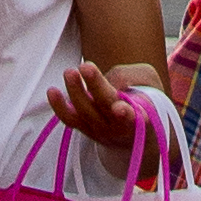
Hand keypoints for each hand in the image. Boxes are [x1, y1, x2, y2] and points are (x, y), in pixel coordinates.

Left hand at [48, 55, 171, 149]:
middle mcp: (118, 127)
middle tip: (85, 67)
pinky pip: (70, 119)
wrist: (134, 133)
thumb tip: (108, 80)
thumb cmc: (144, 99)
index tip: (120, 108)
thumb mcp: (148, 81)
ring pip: (85, 112)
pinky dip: (60, 107)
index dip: (126, 114)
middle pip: (105, 107)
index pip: (132, 117)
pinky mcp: (84, 127)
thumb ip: (129, 76)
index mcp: (139, 117)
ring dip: (75, 92)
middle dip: (95, 86)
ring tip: (70, 72)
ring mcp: (99, 129)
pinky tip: (52, 91)